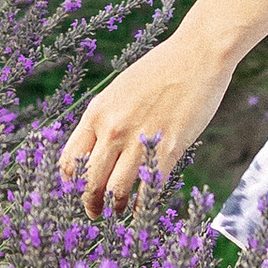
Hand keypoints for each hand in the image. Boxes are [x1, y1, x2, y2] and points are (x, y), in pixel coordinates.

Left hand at [59, 29, 236, 216]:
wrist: (197, 54)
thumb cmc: (160, 70)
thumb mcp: (119, 90)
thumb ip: (105, 118)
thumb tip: (96, 149)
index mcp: (97, 113)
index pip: (70, 160)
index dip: (70, 184)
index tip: (76, 192)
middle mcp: (113, 129)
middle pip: (90, 181)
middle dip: (90, 203)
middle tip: (95, 213)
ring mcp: (140, 140)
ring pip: (117, 190)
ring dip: (116, 207)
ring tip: (119, 211)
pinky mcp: (169, 148)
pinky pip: (149, 188)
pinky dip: (144, 204)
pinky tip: (143, 207)